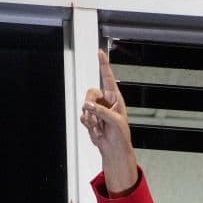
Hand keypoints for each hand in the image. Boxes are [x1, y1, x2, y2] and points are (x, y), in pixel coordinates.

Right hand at [80, 49, 137, 193]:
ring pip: (84, 106)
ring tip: (100, 129)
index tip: (100, 52)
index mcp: (115, 98)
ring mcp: (96, 109)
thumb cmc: (120, 135)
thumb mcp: (114, 121)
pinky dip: (88, 125)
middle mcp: (105, 101)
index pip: (108, 77)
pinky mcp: (90, 117)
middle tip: (96, 118)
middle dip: (90, 106)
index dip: (103, 65)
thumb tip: (86, 105)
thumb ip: (100, 111)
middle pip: (90, 93)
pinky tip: (97, 132)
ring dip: (91, 120)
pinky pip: (82, 116)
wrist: (113, 150)